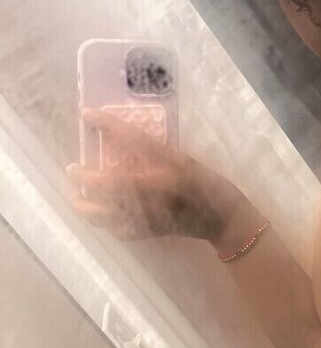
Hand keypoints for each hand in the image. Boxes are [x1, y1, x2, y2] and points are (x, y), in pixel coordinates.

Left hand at [67, 110, 248, 243]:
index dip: (107, 125)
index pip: (130, 140)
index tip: (87, 114)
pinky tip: (103, 212)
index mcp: (166, 167)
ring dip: (82, 204)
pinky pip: (114, 229)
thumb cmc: (206, 184)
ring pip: (101, 213)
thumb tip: (118, 138)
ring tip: (77, 195)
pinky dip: (103, 221)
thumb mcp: (183, 159)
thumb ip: (152, 151)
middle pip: (103, 184)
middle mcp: (152, 191)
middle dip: (80, 176)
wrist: (222, 218)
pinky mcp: (146, 233)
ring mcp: (146, 215)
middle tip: (73, 169)